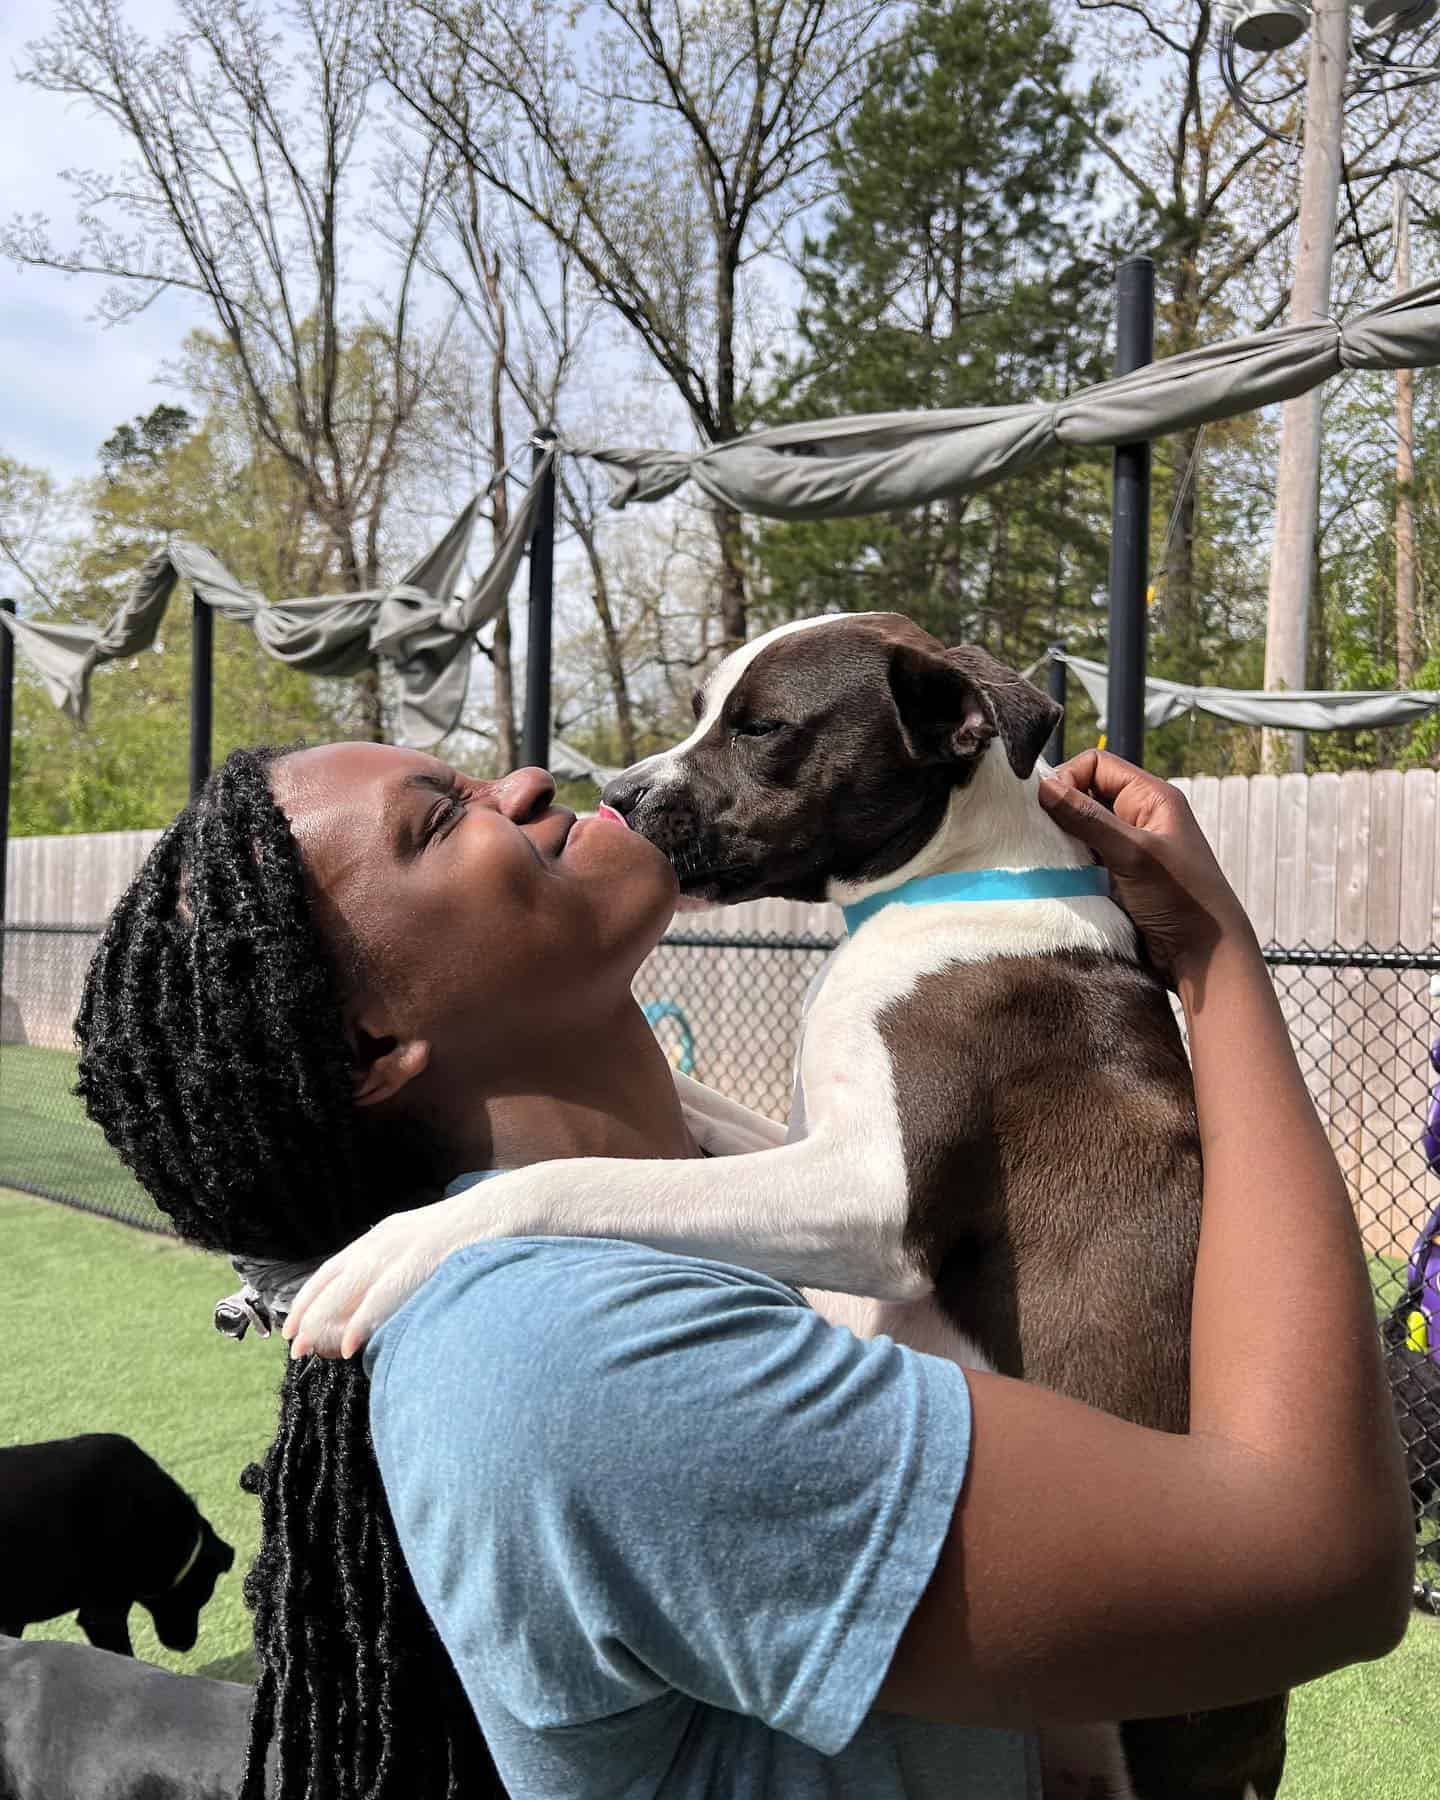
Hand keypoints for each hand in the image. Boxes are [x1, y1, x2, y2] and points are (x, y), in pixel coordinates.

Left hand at [283, 1184, 514, 1360]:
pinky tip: (348, 1344)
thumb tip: (385, 1312)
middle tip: (292, 1347)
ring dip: (325, 1319)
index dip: (311, 1297)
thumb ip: (405, 1274)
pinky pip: (387, 1293)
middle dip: (310, 1313)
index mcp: (388, 1235)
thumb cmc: (477, 1238)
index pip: (335, 1268)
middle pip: (335, 1278)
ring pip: (351, 1286)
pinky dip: (364, 1319)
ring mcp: (406, 1245)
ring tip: (306, 1349)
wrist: (516, 1205)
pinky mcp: (426, 1257)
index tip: (291, 1327)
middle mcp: (388, 1237)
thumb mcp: (431, 1250)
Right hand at [1038, 749, 1252, 987]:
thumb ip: (1088, 819)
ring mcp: (1126, 847)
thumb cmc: (1183, 899)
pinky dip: (1067, 862)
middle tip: (1041, 831)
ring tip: (1049, 855)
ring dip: (1062, 839)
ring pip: (1080, 827)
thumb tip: (1045, 787)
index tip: (1046, 805)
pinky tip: (1058, 874)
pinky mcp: (1115, 875)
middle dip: (1060, 809)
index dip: (1067, 777)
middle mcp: (1138, 817)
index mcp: (1152, 798)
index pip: (1096, 764)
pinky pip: (1082, 857)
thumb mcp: (1134, 854)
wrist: (1201, 956)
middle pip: (1085, 793)